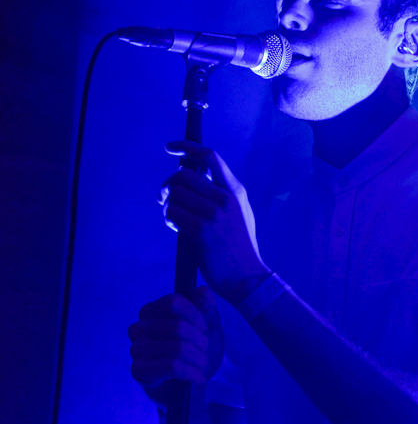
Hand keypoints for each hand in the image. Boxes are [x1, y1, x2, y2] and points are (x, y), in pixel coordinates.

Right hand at [128, 286, 223, 405]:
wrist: (187, 388)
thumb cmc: (195, 353)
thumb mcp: (208, 329)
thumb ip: (206, 309)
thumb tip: (203, 290)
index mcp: (151, 312)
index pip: (173, 302)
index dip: (195, 316)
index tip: (206, 330)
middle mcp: (138, 328)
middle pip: (177, 327)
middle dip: (200, 342)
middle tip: (206, 353)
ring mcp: (136, 350)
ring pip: (177, 348)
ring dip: (198, 359)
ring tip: (203, 366)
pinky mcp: (138, 371)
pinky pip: (170, 366)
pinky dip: (191, 372)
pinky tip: (199, 378)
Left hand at [159, 141, 269, 303]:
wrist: (246, 276)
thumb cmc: (240, 247)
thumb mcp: (241, 213)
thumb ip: (223, 194)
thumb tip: (196, 177)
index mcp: (235, 191)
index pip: (209, 156)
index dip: (187, 147)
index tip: (170, 147)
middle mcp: (225, 198)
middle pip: (184, 175)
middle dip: (168, 184)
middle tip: (164, 196)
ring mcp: (213, 214)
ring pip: (174, 195)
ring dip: (167, 206)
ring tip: (174, 217)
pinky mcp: (200, 230)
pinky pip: (172, 213)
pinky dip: (169, 218)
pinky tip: (176, 227)